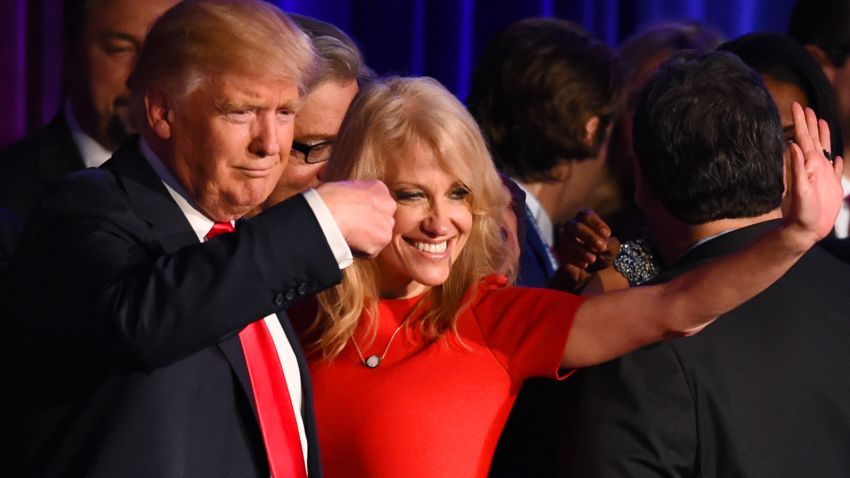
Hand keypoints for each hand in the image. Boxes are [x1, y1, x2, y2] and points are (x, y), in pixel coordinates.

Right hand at [317, 180, 395, 256]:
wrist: (326, 214)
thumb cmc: (329, 199)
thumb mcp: (345, 186)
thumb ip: (357, 194)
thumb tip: (352, 201)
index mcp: (379, 188)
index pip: (379, 202)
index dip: (366, 211)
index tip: (356, 214)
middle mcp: (388, 204)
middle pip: (383, 219)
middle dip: (371, 225)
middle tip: (353, 227)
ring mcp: (387, 223)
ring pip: (379, 235)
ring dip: (367, 238)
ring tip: (350, 234)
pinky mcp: (382, 240)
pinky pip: (372, 249)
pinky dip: (362, 250)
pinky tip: (351, 242)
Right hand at [555, 209, 616, 270]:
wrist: (593, 271)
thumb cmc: (603, 254)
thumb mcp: (612, 249)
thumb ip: (611, 244)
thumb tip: (603, 244)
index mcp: (584, 220)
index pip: (586, 216)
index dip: (596, 224)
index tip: (607, 235)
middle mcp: (572, 227)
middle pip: (575, 226)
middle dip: (589, 237)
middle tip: (601, 247)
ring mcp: (563, 239)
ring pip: (566, 240)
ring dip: (581, 250)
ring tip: (593, 259)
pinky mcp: (559, 253)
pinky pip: (562, 254)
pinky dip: (574, 259)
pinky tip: (585, 265)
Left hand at [784, 103, 844, 245]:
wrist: (806, 229)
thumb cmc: (801, 212)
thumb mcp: (800, 188)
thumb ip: (797, 168)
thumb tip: (792, 145)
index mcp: (808, 165)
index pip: (803, 138)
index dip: (801, 122)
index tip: (797, 105)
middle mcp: (815, 166)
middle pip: (813, 140)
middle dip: (810, 123)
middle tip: (807, 107)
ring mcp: (823, 175)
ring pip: (824, 150)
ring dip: (823, 136)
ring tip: (822, 122)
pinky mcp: (831, 185)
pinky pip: (835, 169)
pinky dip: (836, 161)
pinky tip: (836, 157)